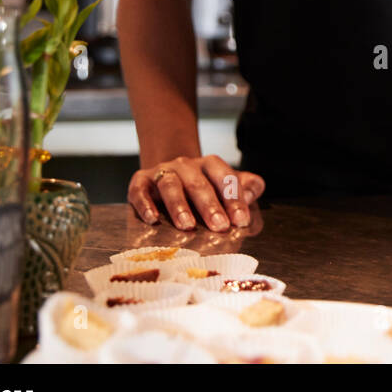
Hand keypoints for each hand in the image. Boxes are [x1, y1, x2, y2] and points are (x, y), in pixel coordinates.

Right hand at [127, 155, 265, 231]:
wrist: (168, 174)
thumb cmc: (204, 186)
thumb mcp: (227, 184)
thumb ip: (246, 187)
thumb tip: (251, 194)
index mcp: (210, 164)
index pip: (224, 177)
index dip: (233, 199)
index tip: (241, 220)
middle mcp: (186, 165)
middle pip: (198, 183)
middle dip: (210, 206)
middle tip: (220, 226)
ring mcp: (162, 171)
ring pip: (171, 185)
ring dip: (179, 206)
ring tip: (187, 226)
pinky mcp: (140, 181)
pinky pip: (140, 191)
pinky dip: (145, 204)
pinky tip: (152, 219)